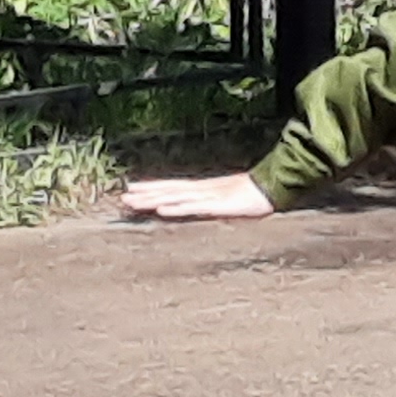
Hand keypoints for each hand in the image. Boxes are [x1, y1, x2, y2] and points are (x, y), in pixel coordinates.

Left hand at [120, 171, 274, 221]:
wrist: (273, 188)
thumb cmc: (252, 195)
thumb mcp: (228, 200)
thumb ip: (213, 203)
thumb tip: (202, 206)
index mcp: (203, 189)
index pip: (172, 187)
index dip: (152, 187)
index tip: (131, 188)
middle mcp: (201, 190)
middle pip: (168, 191)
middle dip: (145, 194)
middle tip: (122, 198)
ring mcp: (208, 196)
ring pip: (174, 198)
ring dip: (152, 200)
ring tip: (132, 202)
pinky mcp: (217, 205)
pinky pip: (193, 207)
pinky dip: (176, 208)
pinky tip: (162, 209)